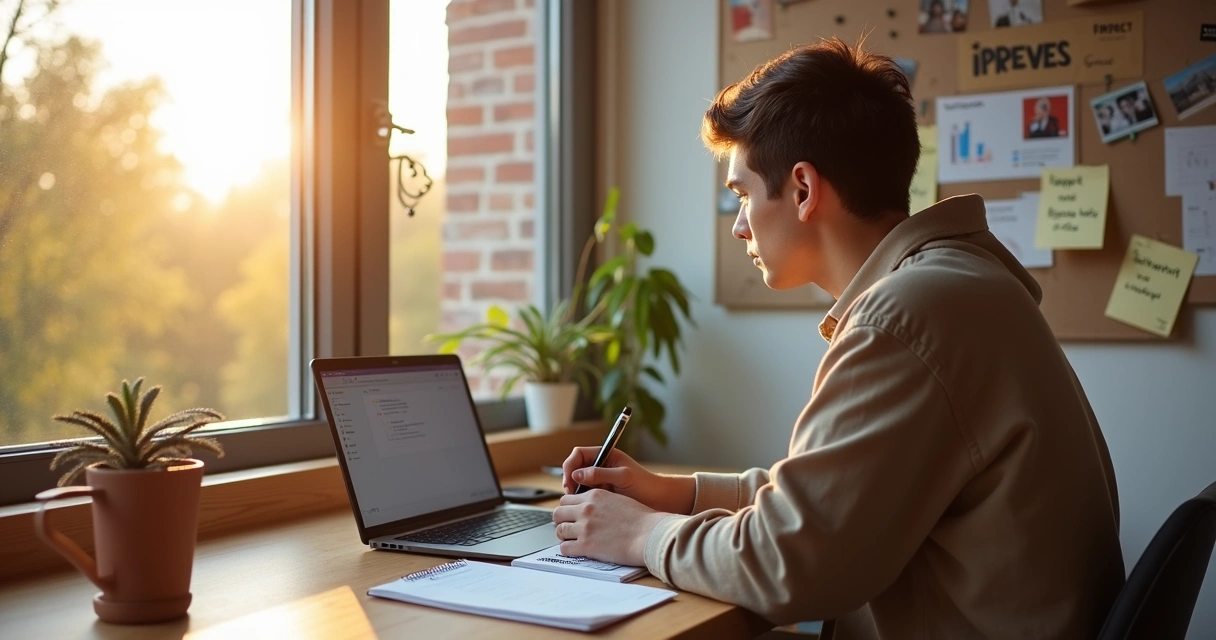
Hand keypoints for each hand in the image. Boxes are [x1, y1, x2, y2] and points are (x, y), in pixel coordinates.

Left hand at [552, 489, 668, 565]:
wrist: (650, 534)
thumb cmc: (642, 519)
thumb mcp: (619, 499)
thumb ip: (602, 501)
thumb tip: (594, 509)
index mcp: (595, 495)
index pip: (567, 498)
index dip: (568, 508)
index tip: (572, 515)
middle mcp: (586, 509)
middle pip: (558, 512)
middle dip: (562, 521)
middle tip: (568, 528)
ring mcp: (584, 527)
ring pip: (559, 530)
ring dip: (564, 536)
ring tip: (572, 540)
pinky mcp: (586, 546)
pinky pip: (564, 548)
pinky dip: (568, 550)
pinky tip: (576, 551)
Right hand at [561, 447, 694, 514]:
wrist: (660, 501)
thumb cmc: (646, 485)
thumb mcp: (624, 476)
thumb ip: (600, 473)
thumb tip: (577, 475)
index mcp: (606, 456)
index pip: (579, 455)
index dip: (571, 466)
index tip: (570, 480)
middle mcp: (600, 467)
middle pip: (574, 470)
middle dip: (570, 481)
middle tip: (571, 495)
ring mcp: (600, 482)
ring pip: (578, 485)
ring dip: (574, 494)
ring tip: (577, 504)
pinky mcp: (602, 497)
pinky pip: (585, 497)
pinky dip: (581, 503)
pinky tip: (584, 511)